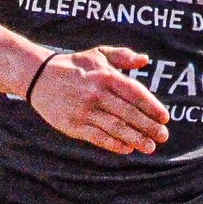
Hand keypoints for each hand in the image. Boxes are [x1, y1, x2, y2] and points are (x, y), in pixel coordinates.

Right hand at [27, 46, 170, 155]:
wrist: (38, 76)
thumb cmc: (73, 66)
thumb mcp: (97, 54)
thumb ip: (122, 56)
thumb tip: (144, 60)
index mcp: (105, 76)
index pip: (135, 93)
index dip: (152, 106)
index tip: (164, 118)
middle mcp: (96, 94)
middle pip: (128, 113)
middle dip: (148, 126)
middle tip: (163, 136)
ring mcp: (84, 111)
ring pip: (115, 127)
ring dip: (135, 138)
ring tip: (150, 147)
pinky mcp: (72, 125)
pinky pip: (97, 137)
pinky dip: (113, 144)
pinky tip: (126, 149)